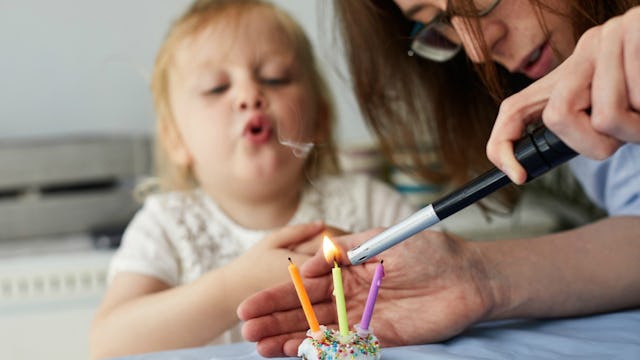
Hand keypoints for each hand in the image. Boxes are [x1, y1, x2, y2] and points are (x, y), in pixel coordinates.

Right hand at [237, 229, 494, 356]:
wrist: (469, 275)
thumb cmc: (428, 250)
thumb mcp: (380, 238)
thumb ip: (343, 250)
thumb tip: (307, 264)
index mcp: (347, 270)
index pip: (303, 285)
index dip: (276, 295)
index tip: (248, 305)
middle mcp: (350, 296)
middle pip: (305, 311)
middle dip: (274, 320)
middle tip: (245, 331)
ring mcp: (364, 318)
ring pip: (319, 330)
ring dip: (289, 338)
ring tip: (260, 346)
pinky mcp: (382, 337)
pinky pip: (346, 345)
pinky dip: (321, 349)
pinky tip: (296, 351)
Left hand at [487, 6, 639, 183]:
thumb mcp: (608, 111)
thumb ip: (577, 124)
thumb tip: (524, 170)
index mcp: (571, 69)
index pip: (514, 110)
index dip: (502, 147)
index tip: (517, 175)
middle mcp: (586, 47)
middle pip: (557, 117)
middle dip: (594, 142)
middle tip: (629, 130)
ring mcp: (609, 36)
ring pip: (606, 117)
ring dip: (636, 128)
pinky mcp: (635, 30)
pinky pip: (637, 98)